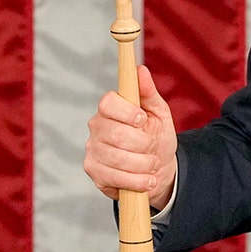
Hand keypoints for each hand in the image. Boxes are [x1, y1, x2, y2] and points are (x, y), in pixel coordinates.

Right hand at [83, 65, 177, 211]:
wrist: (158, 169)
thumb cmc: (156, 136)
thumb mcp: (158, 113)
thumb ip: (148, 93)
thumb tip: (140, 70)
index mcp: (110, 109)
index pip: (107, 103)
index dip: (126, 112)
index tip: (143, 119)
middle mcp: (96, 128)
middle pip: (115, 134)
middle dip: (143, 143)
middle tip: (154, 147)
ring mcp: (93, 151)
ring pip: (117, 158)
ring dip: (143, 164)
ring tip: (154, 164)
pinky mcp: (94, 173)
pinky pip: (115, 178)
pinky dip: (137, 181)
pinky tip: (148, 180)